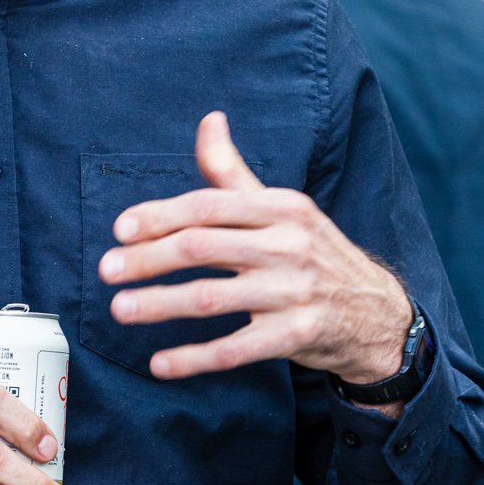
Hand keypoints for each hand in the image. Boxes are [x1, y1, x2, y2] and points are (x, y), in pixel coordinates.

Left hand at [98, 112, 414, 396]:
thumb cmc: (312, 254)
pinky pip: (235, 349)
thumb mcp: (281, 209)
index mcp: (282, 208)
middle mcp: (289, 245)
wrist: (376, 313)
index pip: (208, 207)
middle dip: (147, 258)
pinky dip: (193, 358)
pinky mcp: (297, 336)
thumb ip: (235, 173)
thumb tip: (209, 120)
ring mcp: (294, 293)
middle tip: (107, 270)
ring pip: (211, 298)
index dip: (160, 216)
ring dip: (159, 304)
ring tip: (120, 309)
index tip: (120, 229)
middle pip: (202, 248)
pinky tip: (160, 363)